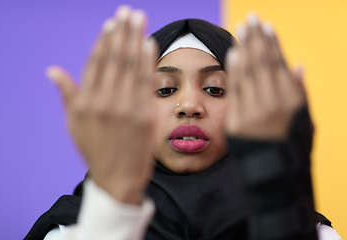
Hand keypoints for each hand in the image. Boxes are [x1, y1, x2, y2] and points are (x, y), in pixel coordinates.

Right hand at [46, 6, 157, 203]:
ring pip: (131, 65)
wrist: (118, 176)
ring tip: (139, 18)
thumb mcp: (74, 124)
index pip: (96, 62)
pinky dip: (148, 60)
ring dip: (136, 38)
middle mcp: (105, 102)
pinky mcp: (146, 114)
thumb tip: (52, 70)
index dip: (104, 40)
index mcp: (85, 102)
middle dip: (122, 31)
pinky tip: (149, 43)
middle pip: (114, 58)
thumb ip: (67, 94)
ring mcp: (127, 108)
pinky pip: (147, 81)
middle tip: (128, 11)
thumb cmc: (95, 149)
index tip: (111, 23)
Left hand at [225, 14, 306, 139]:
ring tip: (241, 29)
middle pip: (262, 63)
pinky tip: (232, 53)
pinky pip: (235, 91)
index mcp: (293, 101)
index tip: (266, 26)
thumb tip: (298, 65)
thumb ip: (300, 92)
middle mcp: (274, 104)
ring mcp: (254, 113)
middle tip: (250, 18)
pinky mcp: (236, 122)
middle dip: (255, 38)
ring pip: (248, 73)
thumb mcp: (305, 120)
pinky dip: (234, 71)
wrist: (273, 175)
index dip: (272, 43)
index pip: (279, 64)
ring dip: (244, 48)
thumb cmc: (290, 146)